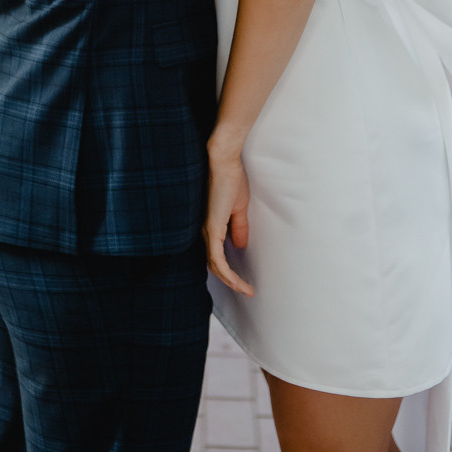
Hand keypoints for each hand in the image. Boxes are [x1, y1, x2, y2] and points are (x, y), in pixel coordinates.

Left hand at [202, 149, 254, 296]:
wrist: (224, 161)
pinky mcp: (212, 229)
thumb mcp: (239, 208)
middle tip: (246, 290)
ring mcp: (207, 230)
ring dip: (231, 281)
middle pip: (214, 264)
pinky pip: (218, 260)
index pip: (215, 255)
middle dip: (230, 281)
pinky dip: (228, 274)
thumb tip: (240, 245)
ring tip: (247, 290)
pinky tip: (239, 283)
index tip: (243, 280)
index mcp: (211, 225)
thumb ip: (238, 227)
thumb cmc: (231, 178)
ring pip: (215, 266)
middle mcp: (205, 230)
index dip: (228, 270)